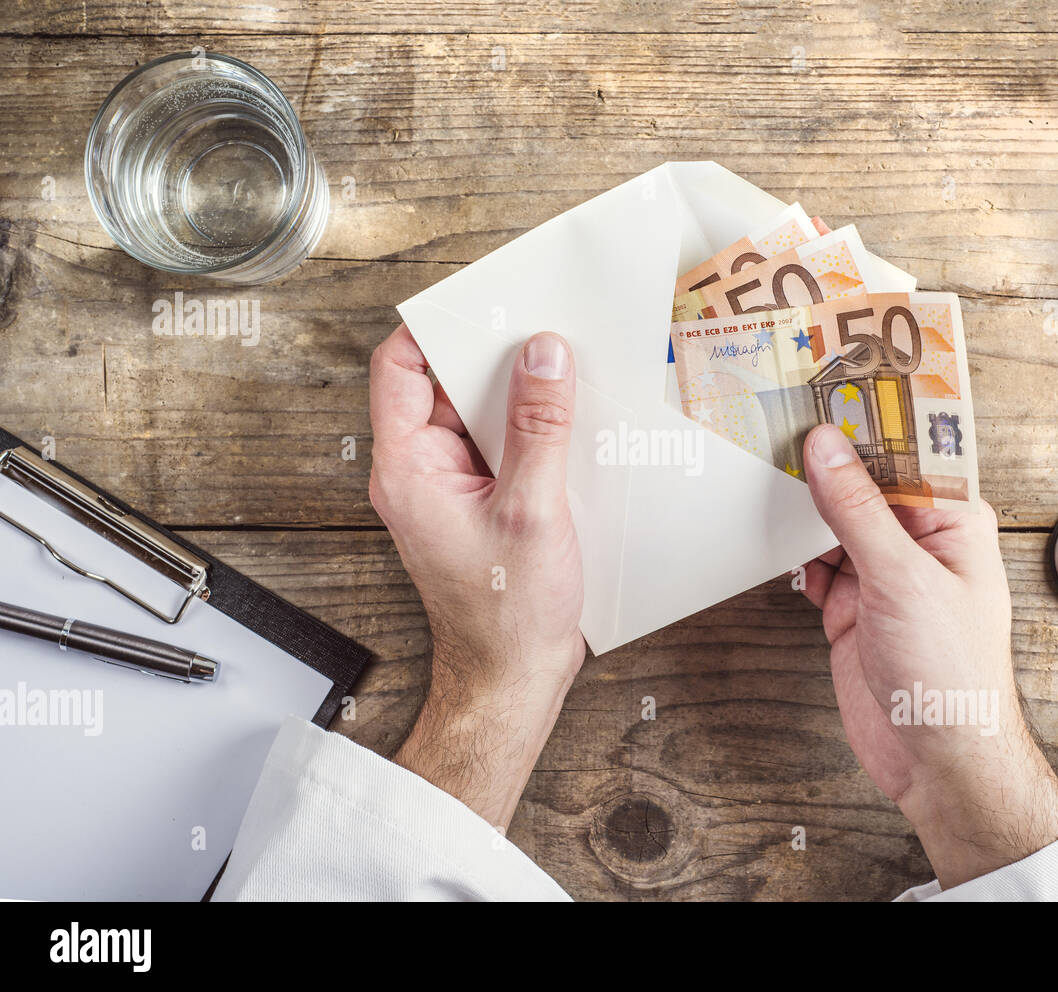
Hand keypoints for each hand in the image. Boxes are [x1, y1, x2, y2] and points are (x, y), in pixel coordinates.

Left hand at [368, 324, 585, 829]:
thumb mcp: (532, 510)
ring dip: (521, 399)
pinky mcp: (480, 506)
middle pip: (444, 387)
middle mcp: (420, 473)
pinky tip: (573, 428)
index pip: (399, 369)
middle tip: (545, 332)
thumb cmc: (508, 614)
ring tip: (568, 378)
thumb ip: (539, 428)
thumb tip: (544, 353)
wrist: (512, 679)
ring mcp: (450, 490)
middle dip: (494, 359)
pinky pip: (500, 450)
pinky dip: (533, 434)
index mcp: (408, 468)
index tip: (486, 304)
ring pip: (478, 418)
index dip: (436, 329)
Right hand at [800, 424, 1057, 888]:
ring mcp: (882, 574)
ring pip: (832, 521)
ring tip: (764, 474)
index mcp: (953, 520)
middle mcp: (918, 541)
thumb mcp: (902, 579)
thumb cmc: (952, 674)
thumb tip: (826, 447)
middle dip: (824, 461)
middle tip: (775, 421)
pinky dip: (794, 557)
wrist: (936, 760)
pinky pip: (814, 563)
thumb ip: (857, 510)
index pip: (905, 451)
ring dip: (802, 509)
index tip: (822, 383)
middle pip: (863, 482)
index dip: (864, 418)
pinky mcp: (850, 606)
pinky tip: (777, 544)